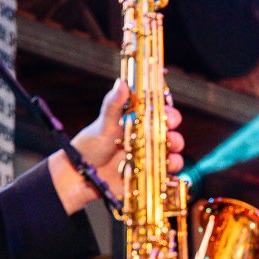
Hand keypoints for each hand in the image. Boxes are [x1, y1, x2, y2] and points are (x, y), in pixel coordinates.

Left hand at [52, 79, 184, 212]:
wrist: (82, 175)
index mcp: (136, 119)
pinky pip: (168, 168)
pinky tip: (166, 165)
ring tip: (169, 145)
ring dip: (176, 143)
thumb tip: (121, 82)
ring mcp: (149, 153)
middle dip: (173, 122)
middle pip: (168, 125)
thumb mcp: (103, 124)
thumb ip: (113, 105)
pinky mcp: (150, 171)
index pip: (156, 106)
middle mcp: (146, 134)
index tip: (166, 102)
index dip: (164, 103)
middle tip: (168, 123)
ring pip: (173, 145)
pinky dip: (172, 166)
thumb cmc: (90, 145)